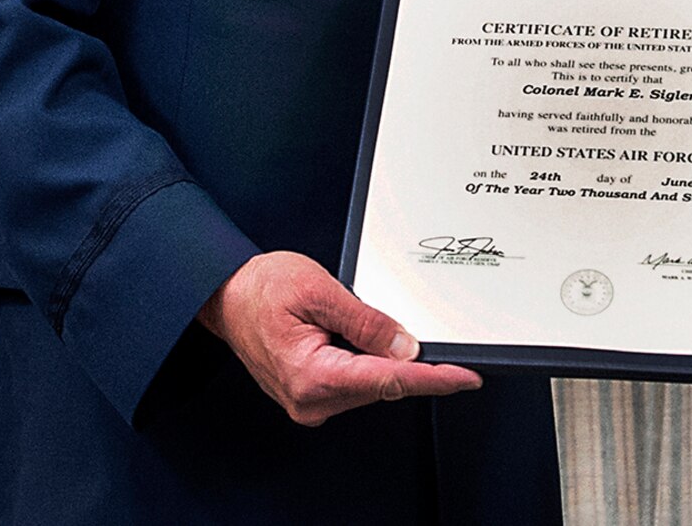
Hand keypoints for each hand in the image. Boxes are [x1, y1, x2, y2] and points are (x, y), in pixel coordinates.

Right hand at [198, 251, 480, 425]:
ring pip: (372, 385)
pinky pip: (356, 382)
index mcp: (311, 376)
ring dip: (391, 362)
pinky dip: (372, 364)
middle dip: (417, 366)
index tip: (466, 377)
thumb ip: (366, 321)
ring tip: (379, 325)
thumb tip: (406, 347)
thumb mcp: (319, 290)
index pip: (389, 380)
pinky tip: (372, 342)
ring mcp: (310, 402)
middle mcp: (311, 400)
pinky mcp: (313, 395)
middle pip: (384, 386)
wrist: (225, 295)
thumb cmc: (261, 288)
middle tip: (443, 341)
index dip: (434, 378)